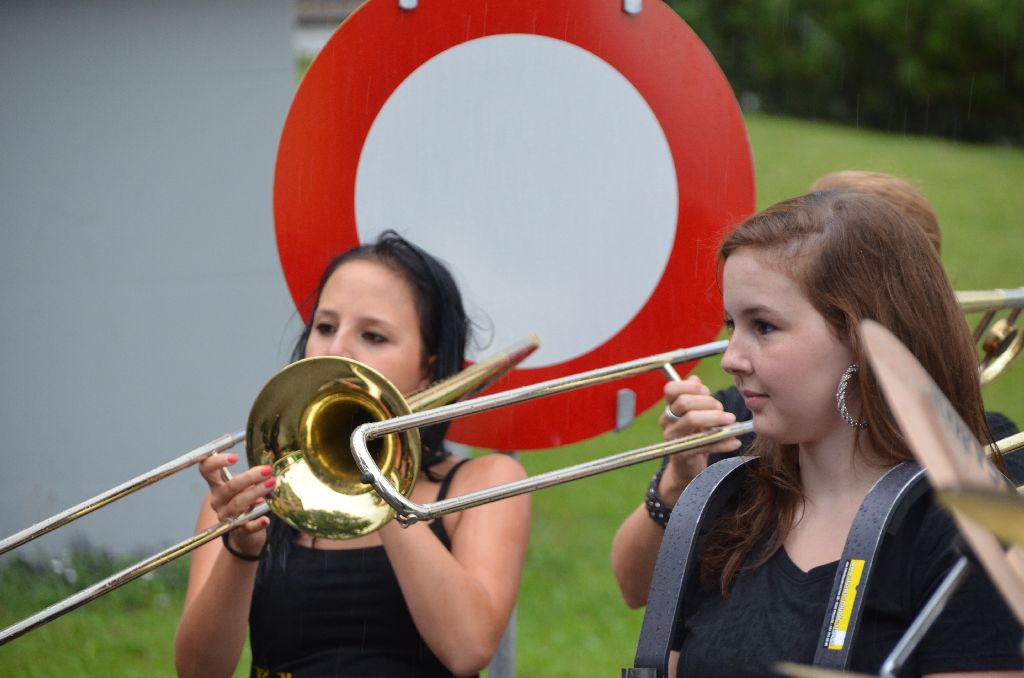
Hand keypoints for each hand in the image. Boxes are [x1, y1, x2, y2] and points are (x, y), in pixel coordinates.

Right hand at [197, 453, 273, 554]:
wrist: (244, 533)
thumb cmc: (244, 501)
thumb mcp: (244, 487)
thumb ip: (251, 477)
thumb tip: (264, 469)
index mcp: (216, 485)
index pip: (207, 469)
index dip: (217, 462)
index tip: (235, 457)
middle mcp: (218, 501)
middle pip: (229, 487)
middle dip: (249, 477)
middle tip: (267, 470)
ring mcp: (226, 517)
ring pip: (238, 504)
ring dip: (256, 493)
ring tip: (271, 483)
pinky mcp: (237, 531)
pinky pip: (246, 527)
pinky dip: (256, 523)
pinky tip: (266, 519)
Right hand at [657, 376, 741, 501]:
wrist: (687, 467)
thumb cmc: (694, 435)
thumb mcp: (694, 414)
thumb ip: (695, 396)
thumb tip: (694, 378)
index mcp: (669, 408)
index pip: (671, 389)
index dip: (689, 386)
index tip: (706, 389)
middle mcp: (667, 421)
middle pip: (683, 402)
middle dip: (707, 402)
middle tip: (722, 408)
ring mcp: (672, 438)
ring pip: (691, 420)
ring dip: (715, 418)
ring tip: (731, 421)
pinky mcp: (681, 454)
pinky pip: (703, 444)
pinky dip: (722, 443)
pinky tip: (735, 442)